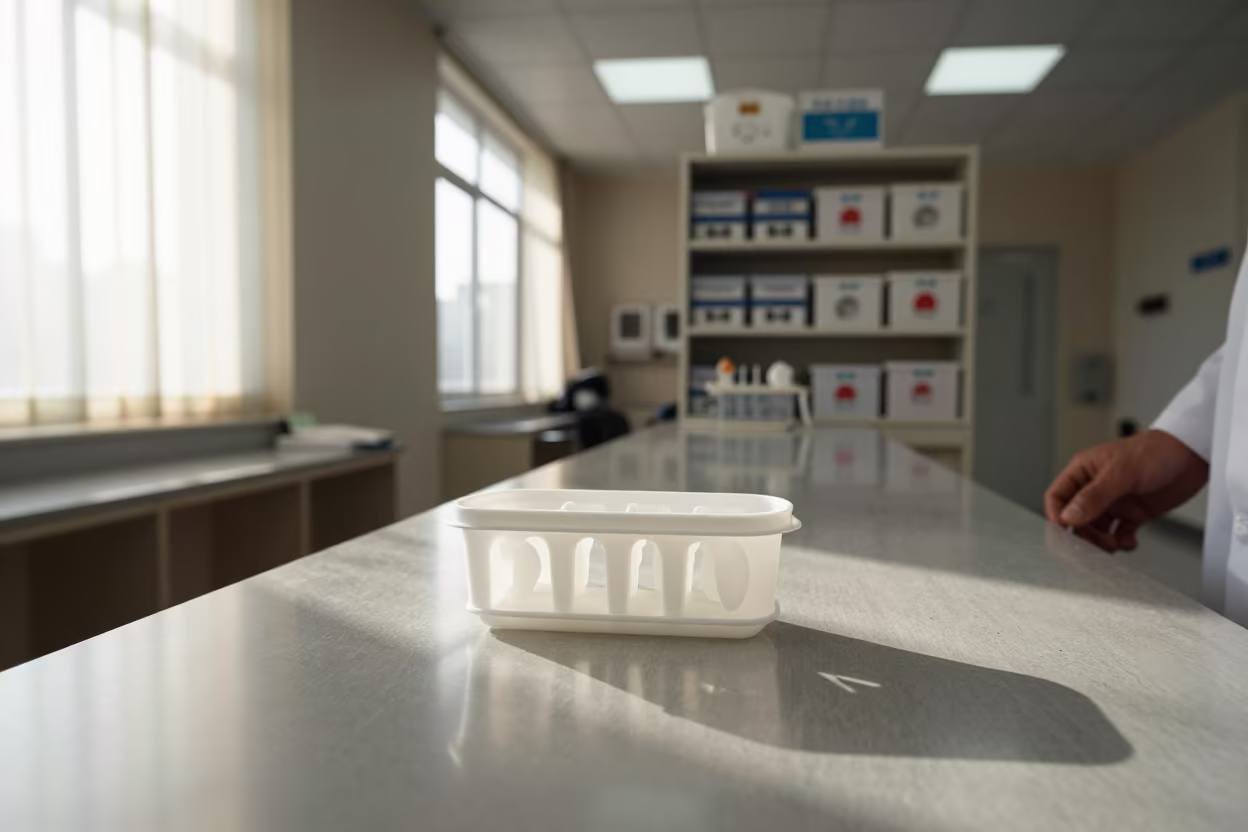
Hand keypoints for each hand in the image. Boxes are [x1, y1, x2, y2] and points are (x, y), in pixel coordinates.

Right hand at [1044, 430, 1208, 551]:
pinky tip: (1129, 542)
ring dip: (1102, 541)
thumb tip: (1068, 518)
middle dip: (1084, 533)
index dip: (1058, 515)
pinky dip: (1122, 542)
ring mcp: (1115, 501)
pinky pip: (1119, 533)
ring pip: (1096, 528)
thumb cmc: (1155, 451)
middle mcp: (1096, 488)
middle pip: (1076, 518)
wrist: (1192, 454)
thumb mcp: (1120, 473)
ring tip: (1115, 544)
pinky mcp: (1134, 513)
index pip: (1057, 497)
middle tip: (1096, 544)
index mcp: (1083, 472)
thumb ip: (1093, 497)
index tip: (1066, 532)